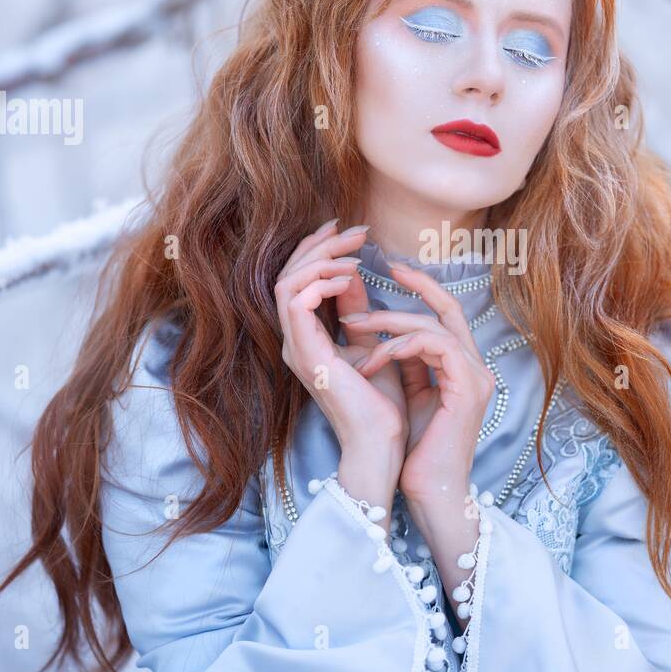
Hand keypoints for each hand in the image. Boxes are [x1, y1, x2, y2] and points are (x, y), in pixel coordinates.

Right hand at [274, 219, 406, 512]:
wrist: (383, 443)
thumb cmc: (381, 402)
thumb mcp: (370, 343)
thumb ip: (357, 310)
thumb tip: (353, 275)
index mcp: (306, 339)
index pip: (298, 280)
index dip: (318, 249)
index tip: (348, 229)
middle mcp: (294, 342)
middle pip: (288, 274)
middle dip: (320, 245)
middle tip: (353, 228)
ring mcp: (296, 349)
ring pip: (287, 282)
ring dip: (321, 259)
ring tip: (354, 252)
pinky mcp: (307, 355)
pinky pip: (296, 302)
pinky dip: (320, 282)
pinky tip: (349, 276)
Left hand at [342, 260, 495, 506]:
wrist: (431, 492)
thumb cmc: (416, 451)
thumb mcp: (407, 393)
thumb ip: (405, 362)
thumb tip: (382, 331)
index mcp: (462, 368)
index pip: (447, 314)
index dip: (423, 287)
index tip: (391, 270)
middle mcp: (476, 368)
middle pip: (451, 307)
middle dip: (416, 284)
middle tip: (380, 269)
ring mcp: (476, 377)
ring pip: (436, 325)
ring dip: (390, 322)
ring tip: (355, 328)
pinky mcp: (467, 389)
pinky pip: (435, 345)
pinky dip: (400, 345)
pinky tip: (373, 357)